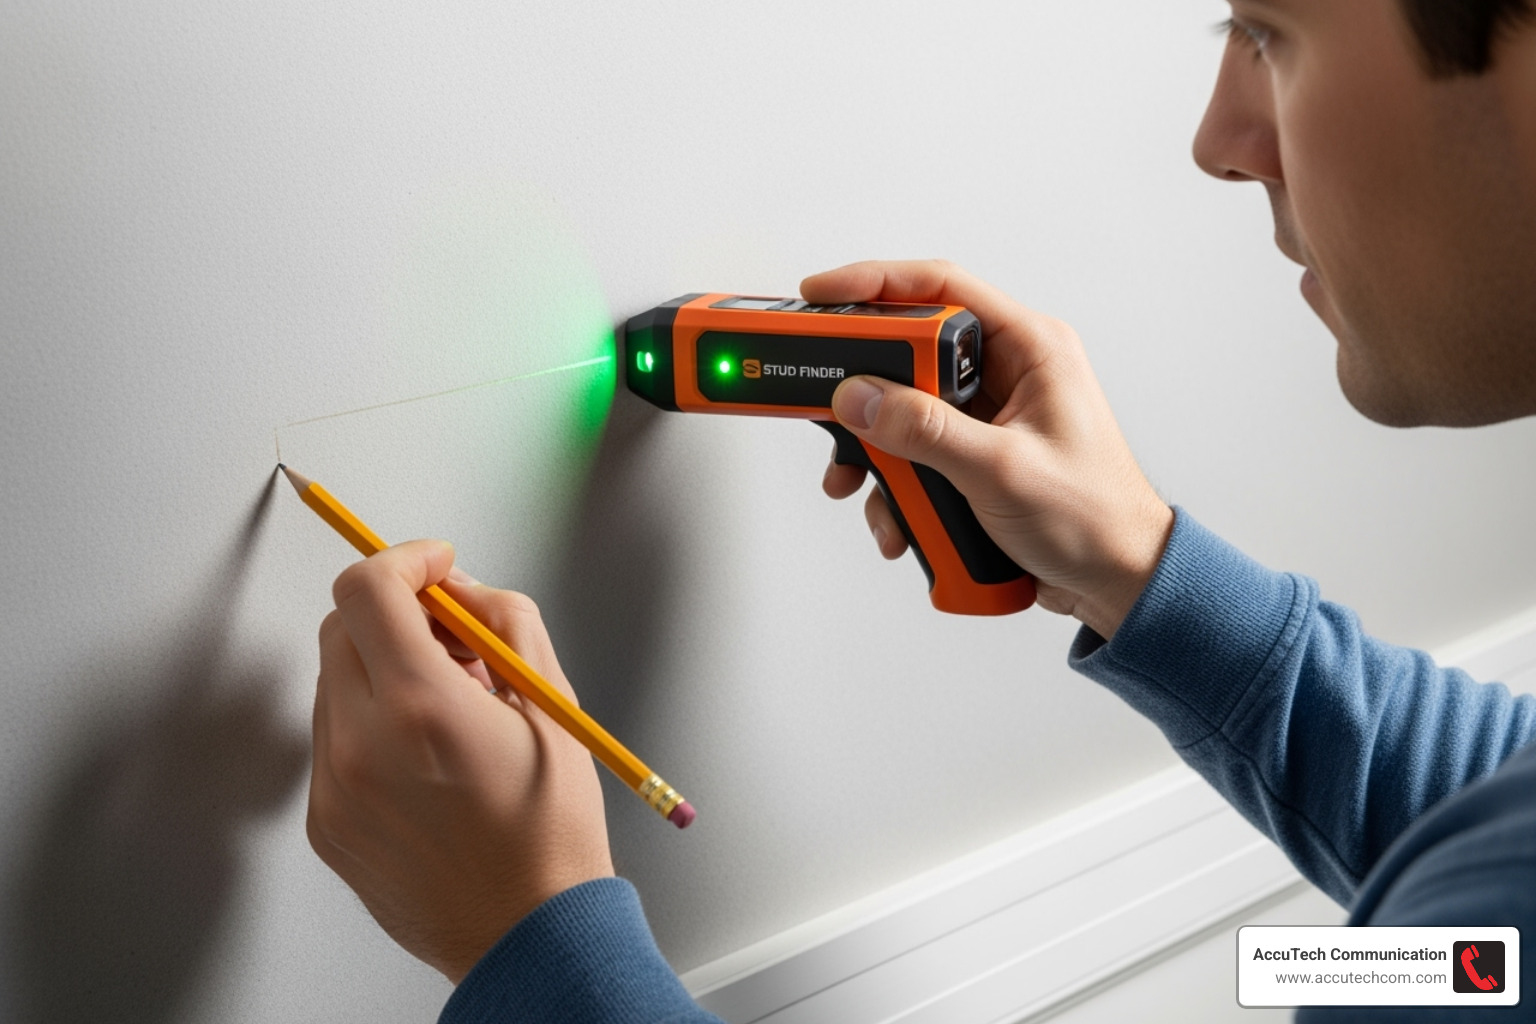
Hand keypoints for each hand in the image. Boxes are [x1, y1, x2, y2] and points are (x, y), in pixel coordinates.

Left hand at [307, 539, 612, 983]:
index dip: (403, 559)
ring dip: (382, 669)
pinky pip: (332, 741)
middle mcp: (360, 746)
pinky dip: (371, 724)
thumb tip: (459, 587)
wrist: (528, 936)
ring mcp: (333, 789)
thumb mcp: (552, 706)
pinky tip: (426, 756)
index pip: (367, 590)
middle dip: (395, 613)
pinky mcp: (325, 824)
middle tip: (453, 640)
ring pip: (334, 683)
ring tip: (448, 706)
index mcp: (422, 710)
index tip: (436, 567)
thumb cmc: (552, 830)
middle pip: (341, 628)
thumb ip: (504, 623)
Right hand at [805, 260, 1173, 638]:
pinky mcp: (973, 455)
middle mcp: (1006, 372)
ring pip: (903, 413)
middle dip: (865, 396)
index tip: (819, 295)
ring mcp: (987, 415)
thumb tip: (860, 397)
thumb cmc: (1095, 519)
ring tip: (862, 489)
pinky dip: (896, 490)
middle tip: (827, 415)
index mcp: (1030, 348)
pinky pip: (914, 457)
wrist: (1119, 583)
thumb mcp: (1001, 470)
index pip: (940, 289)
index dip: (874, 285)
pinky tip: (901, 526)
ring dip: (877, 457)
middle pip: (908, 354)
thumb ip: (926, 431)